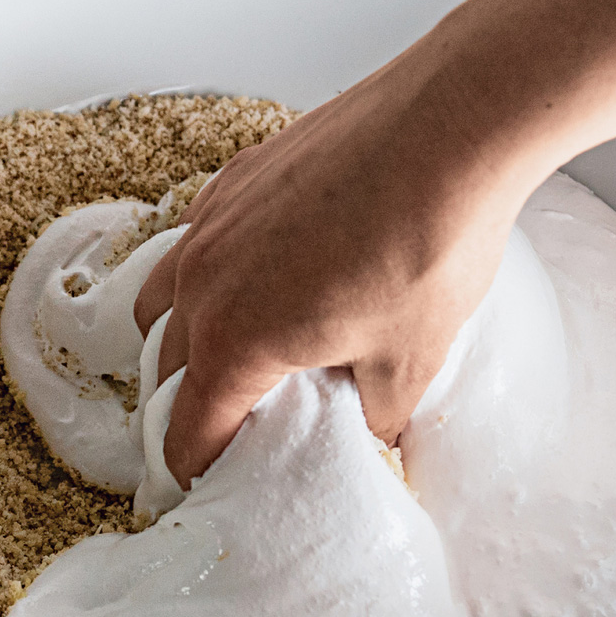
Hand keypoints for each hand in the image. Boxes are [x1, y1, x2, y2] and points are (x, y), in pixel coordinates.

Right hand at [133, 0, 615, 485]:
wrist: (450, 128)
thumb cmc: (430, 247)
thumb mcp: (415, 360)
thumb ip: (380, 415)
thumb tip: (375, 434)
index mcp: (235, 343)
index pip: (187, 432)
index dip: (197, 471)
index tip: (212, 488)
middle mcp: (202, 283)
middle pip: (166, 366)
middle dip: (189, 404)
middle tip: (228, 426)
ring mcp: (211, 224)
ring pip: (165, 296)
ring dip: (185, 333)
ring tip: (233, 346)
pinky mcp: (236, 179)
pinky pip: (198, 240)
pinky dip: (213, 270)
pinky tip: (267, 270)